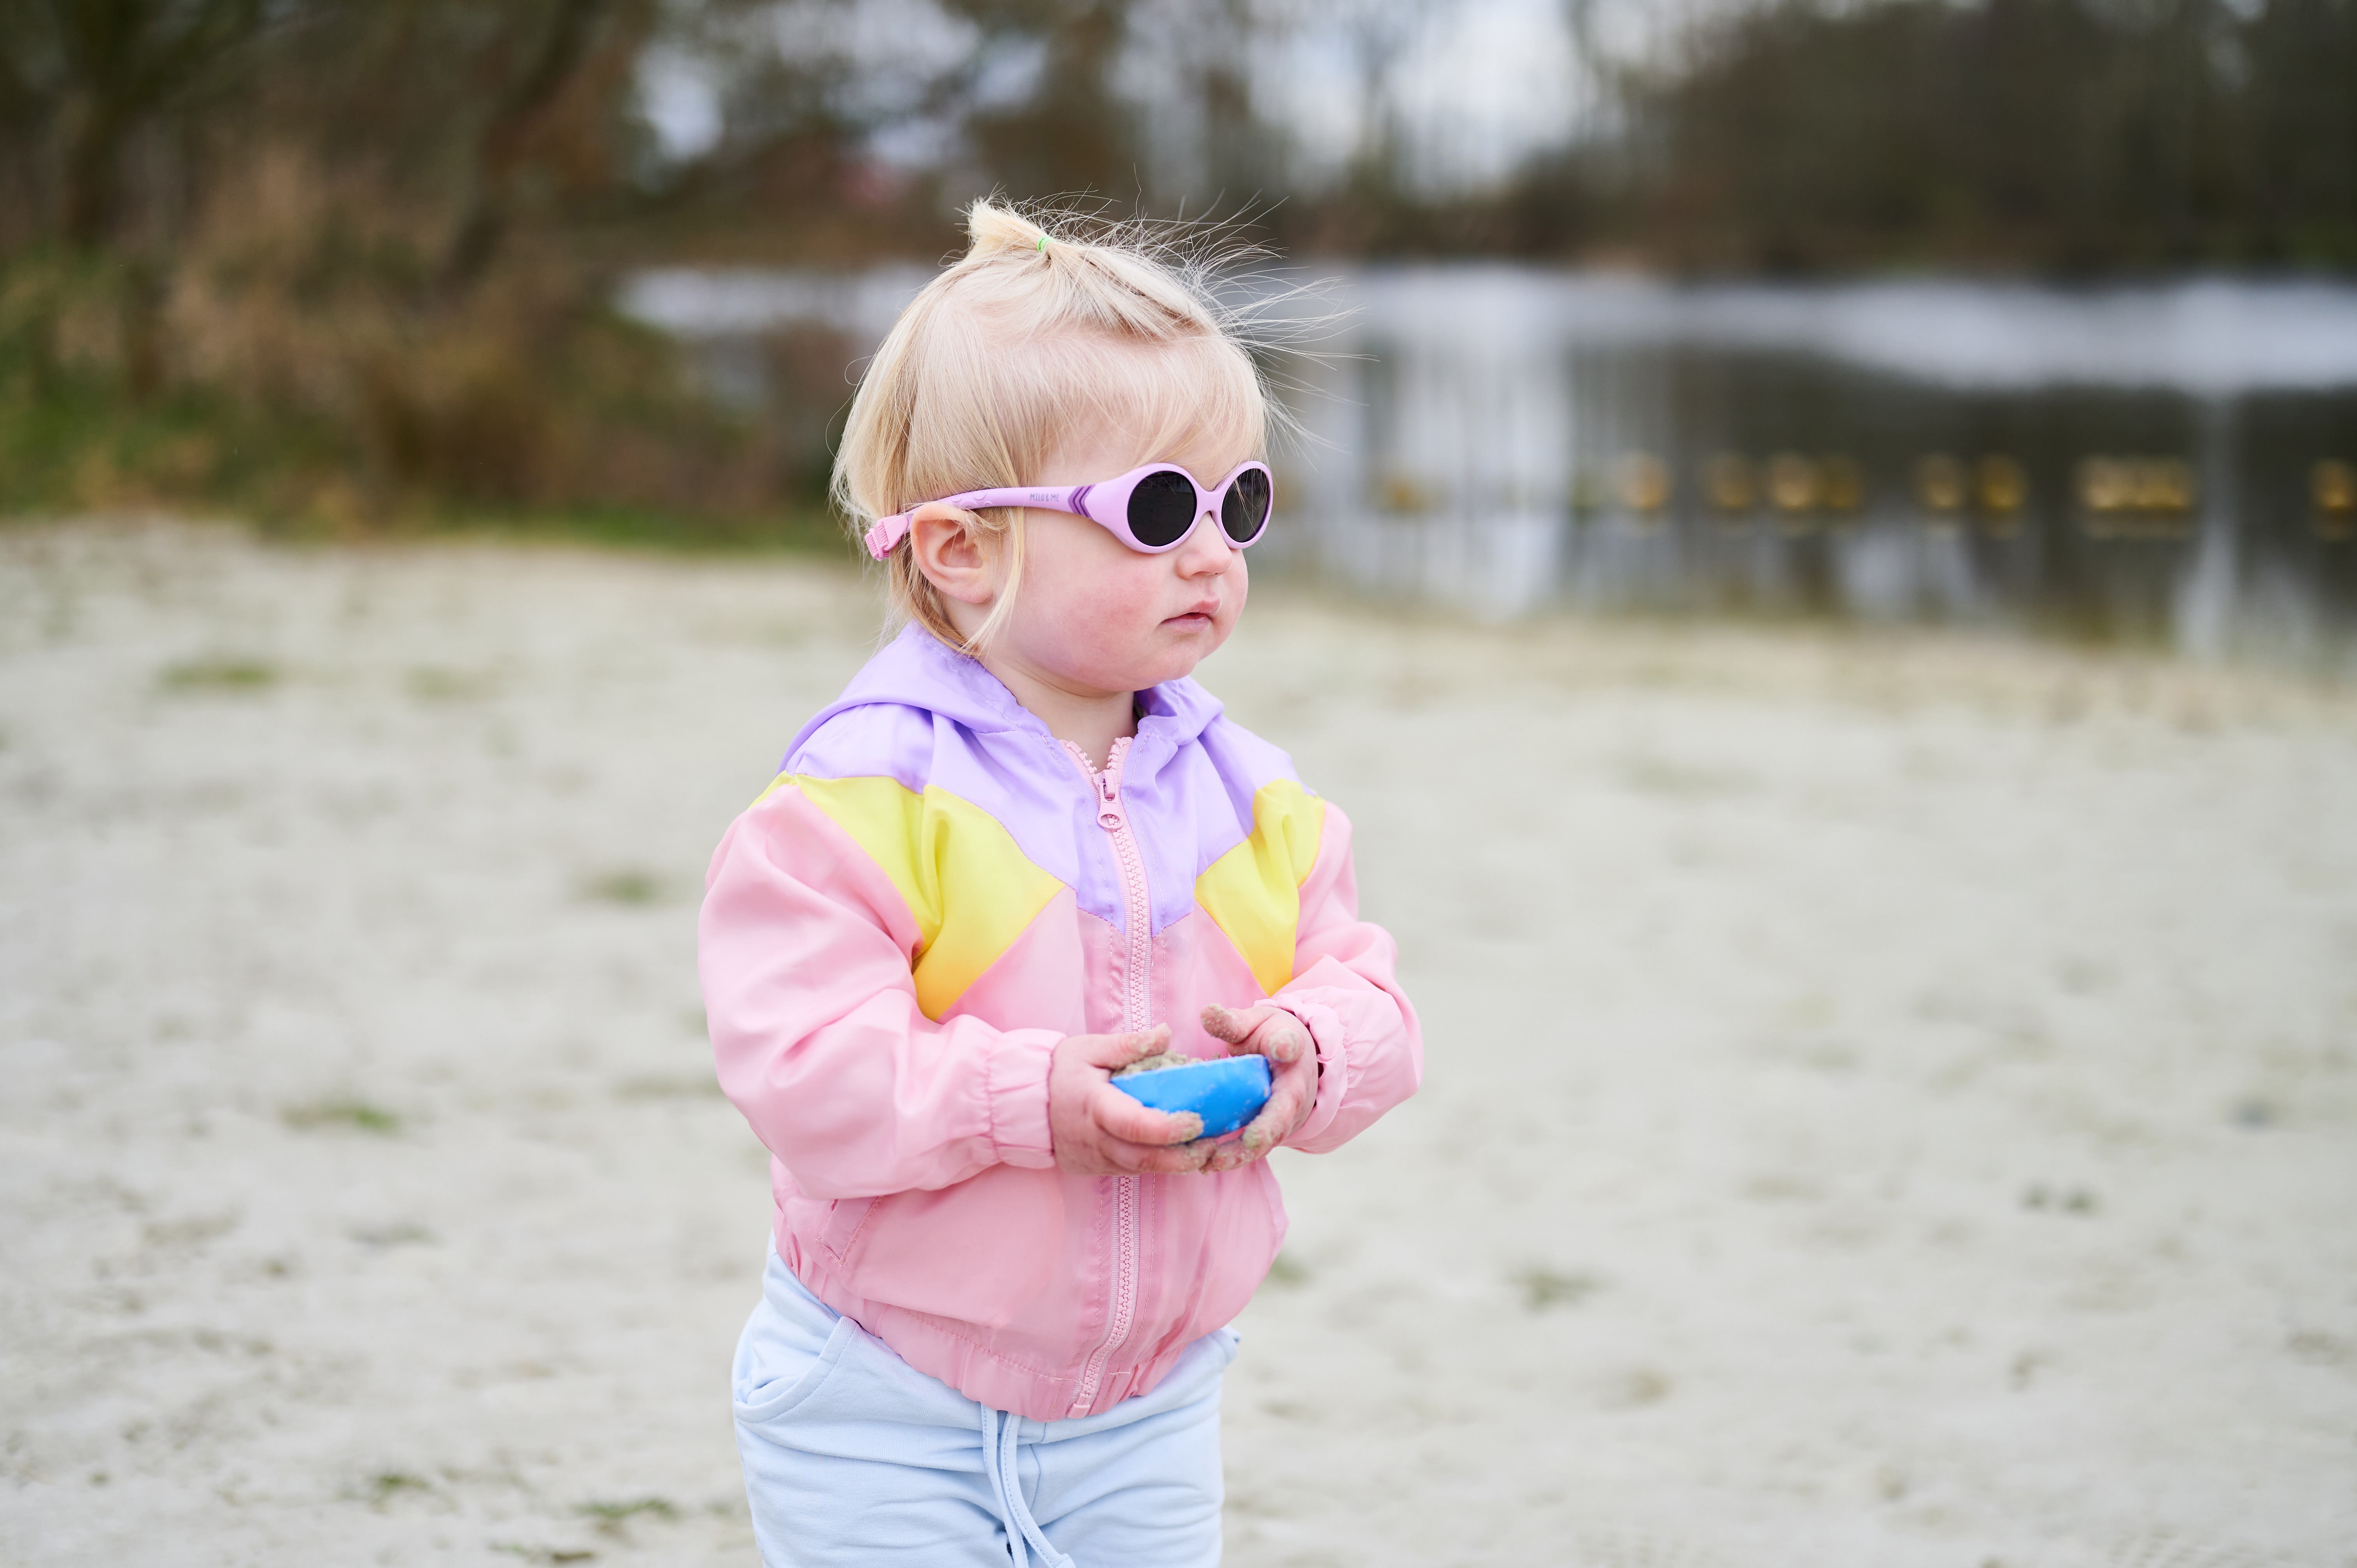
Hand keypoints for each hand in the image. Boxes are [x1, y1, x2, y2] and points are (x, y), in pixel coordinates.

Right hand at [1049, 1025, 1211, 1176]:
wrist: (1022, 1104)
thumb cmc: (1060, 1071)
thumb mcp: (1089, 1049)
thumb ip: (1128, 1044)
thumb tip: (1165, 1033)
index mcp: (1095, 1106)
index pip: (1135, 1125)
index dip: (1169, 1127)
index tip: (1197, 1120)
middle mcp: (1095, 1139)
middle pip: (1144, 1158)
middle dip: (1183, 1157)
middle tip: (1212, 1146)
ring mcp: (1094, 1158)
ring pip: (1140, 1170)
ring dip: (1174, 1165)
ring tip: (1204, 1151)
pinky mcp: (1095, 1168)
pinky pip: (1129, 1170)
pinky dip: (1154, 1164)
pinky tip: (1176, 1154)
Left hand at [1198, 1003, 1317, 1172]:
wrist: (1299, 1060)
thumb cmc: (1272, 1037)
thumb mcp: (1254, 1023)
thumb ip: (1231, 1022)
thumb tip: (1205, 1012)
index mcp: (1289, 1049)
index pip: (1290, 1046)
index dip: (1286, 1046)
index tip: (1281, 1046)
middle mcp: (1294, 1087)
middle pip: (1283, 1110)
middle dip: (1268, 1127)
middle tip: (1251, 1140)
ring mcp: (1286, 1114)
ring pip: (1269, 1138)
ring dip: (1243, 1152)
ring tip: (1213, 1162)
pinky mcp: (1274, 1131)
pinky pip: (1256, 1147)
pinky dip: (1234, 1157)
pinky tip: (1205, 1164)